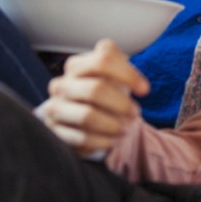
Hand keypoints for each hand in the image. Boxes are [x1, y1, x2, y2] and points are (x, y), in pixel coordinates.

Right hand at [41, 40, 149, 156]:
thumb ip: (123, 69)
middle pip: (95, 89)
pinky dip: (103, 141)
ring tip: (124, 129)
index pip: (103, 60)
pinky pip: (82, 138)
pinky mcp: (56, 131)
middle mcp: (61, 84)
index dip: (128, 75)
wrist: (80, 120)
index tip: (145, 90)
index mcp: (76, 65)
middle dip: (121, 104)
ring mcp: (55, 107)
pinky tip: (111, 141)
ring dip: (113, 125)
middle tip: (135, 113)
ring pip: (87, 115)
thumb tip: (139, 84)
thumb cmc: (103, 94)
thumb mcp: (113, 76)